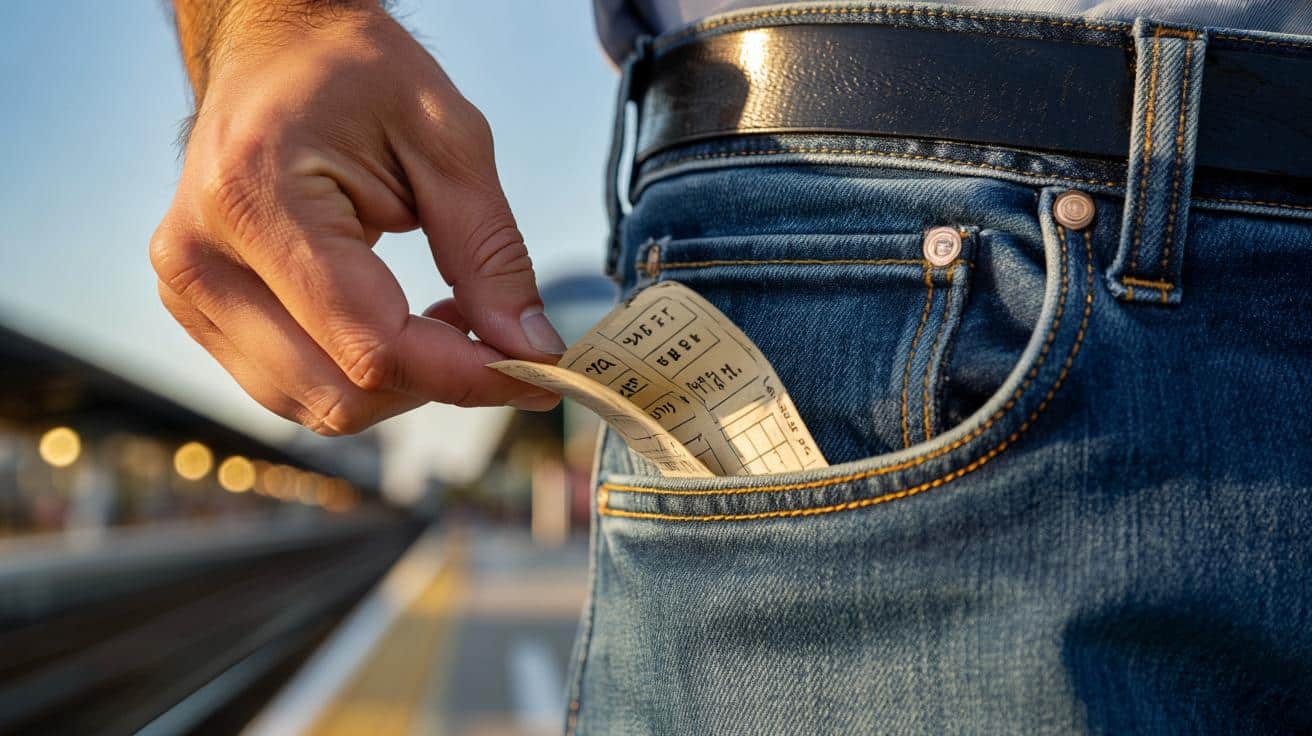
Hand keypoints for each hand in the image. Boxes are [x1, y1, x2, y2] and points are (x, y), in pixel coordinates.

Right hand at [151, 3, 561, 434]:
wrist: (271, 44)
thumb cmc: (356, 72)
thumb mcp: (449, 140)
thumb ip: (490, 253)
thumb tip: (531, 351)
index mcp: (256, 200)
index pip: (371, 344)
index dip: (464, 375)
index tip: (537, 374)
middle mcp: (201, 258)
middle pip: (340, 394)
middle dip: (437, 383)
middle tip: (500, 339)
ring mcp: (187, 289)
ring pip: (316, 405)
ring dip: (400, 385)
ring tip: (449, 317)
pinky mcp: (195, 308)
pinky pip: (292, 386)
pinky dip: (361, 376)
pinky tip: (398, 322)